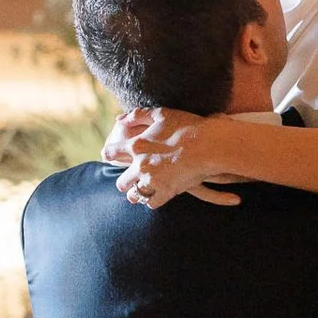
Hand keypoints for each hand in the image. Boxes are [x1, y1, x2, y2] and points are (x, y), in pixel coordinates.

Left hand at [108, 107, 239, 210]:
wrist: (208, 145)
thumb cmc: (187, 126)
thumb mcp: (161, 114)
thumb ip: (138, 115)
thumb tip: (119, 119)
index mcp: (136, 145)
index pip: (112, 152)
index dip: (109, 154)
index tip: (108, 156)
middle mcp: (140, 165)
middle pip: (121, 182)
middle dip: (123, 182)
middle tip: (126, 181)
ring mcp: (152, 181)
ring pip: (135, 195)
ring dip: (136, 194)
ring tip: (139, 193)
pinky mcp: (166, 192)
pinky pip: (152, 203)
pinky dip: (153, 201)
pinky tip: (156, 197)